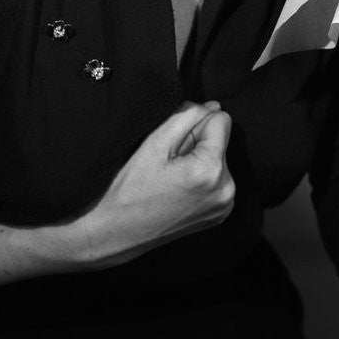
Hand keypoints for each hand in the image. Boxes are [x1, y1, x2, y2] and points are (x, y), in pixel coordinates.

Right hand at [70, 101, 234, 269]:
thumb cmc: (129, 188)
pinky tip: (178, 187)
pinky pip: (217, 178)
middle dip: (197, 143)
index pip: (221, 119)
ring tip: (171, 177)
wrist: (113, 232)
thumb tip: (213, 107)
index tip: (174, 144)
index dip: (195, 123)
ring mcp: (223, 206)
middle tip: (168, 164)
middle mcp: (225, 191)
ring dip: (198, 159)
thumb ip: (188, 115)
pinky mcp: (218, 214)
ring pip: (218, 158)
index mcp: (211, 171)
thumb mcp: (155, 141)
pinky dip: (201, 176)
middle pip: (220, 140)